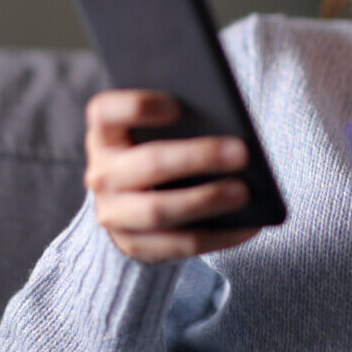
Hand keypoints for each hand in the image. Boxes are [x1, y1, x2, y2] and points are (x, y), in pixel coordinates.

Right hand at [83, 89, 259, 263]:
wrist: (129, 203)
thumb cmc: (155, 149)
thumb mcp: (153, 130)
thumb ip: (179, 121)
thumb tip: (225, 122)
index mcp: (105, 134)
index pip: (106, 112)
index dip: (138, 107)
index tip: (177, 106)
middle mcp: (102, 173)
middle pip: (148, 163)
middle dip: (197, 158)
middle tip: (241, 152)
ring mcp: (113, 213)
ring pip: (159, 210)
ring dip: (206, 201)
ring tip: (244, 192)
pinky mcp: (134, 245)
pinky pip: (179, 244)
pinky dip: (218, 236)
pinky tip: (249, 225)